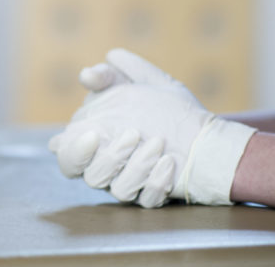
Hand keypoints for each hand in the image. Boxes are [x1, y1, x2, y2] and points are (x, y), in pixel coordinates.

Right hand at [48, 49, 255, 206]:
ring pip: (115, 188)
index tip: (91, 133)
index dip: (72, 147)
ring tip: (158, 143)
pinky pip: (145, 199)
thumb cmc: (171, 109)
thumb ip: (113, 76)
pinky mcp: (151, 196)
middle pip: (82, 173)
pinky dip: (155, 181)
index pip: (65, 150)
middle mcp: (105, 164)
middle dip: (99, 156)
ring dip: (135, 165)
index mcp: (94, 138)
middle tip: (123, 136)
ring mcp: (128, 183)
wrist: (209, 135)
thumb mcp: (145, 83)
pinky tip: (169, 163)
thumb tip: (86, 74)